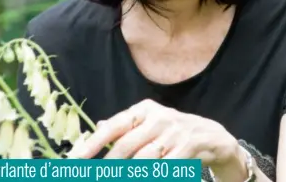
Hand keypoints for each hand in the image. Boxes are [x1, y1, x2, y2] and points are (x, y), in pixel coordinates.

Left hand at [68, 99, 247, 180]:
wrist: (212, 136)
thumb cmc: (173, 132)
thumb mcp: (150, 124)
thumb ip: (126, 128)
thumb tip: (98, 127)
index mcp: (144, 110)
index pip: (113, 126)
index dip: (92, 144)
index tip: (72, 161)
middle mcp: (159, 117)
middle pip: (126, 146)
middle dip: (107, 167)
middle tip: (94, 177)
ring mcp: (175, 132)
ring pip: (143, 160)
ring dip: (127, 173)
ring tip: (113, 177)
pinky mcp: (189, 146)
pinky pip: (165, 167)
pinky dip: (154, 174)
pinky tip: (148, 175)